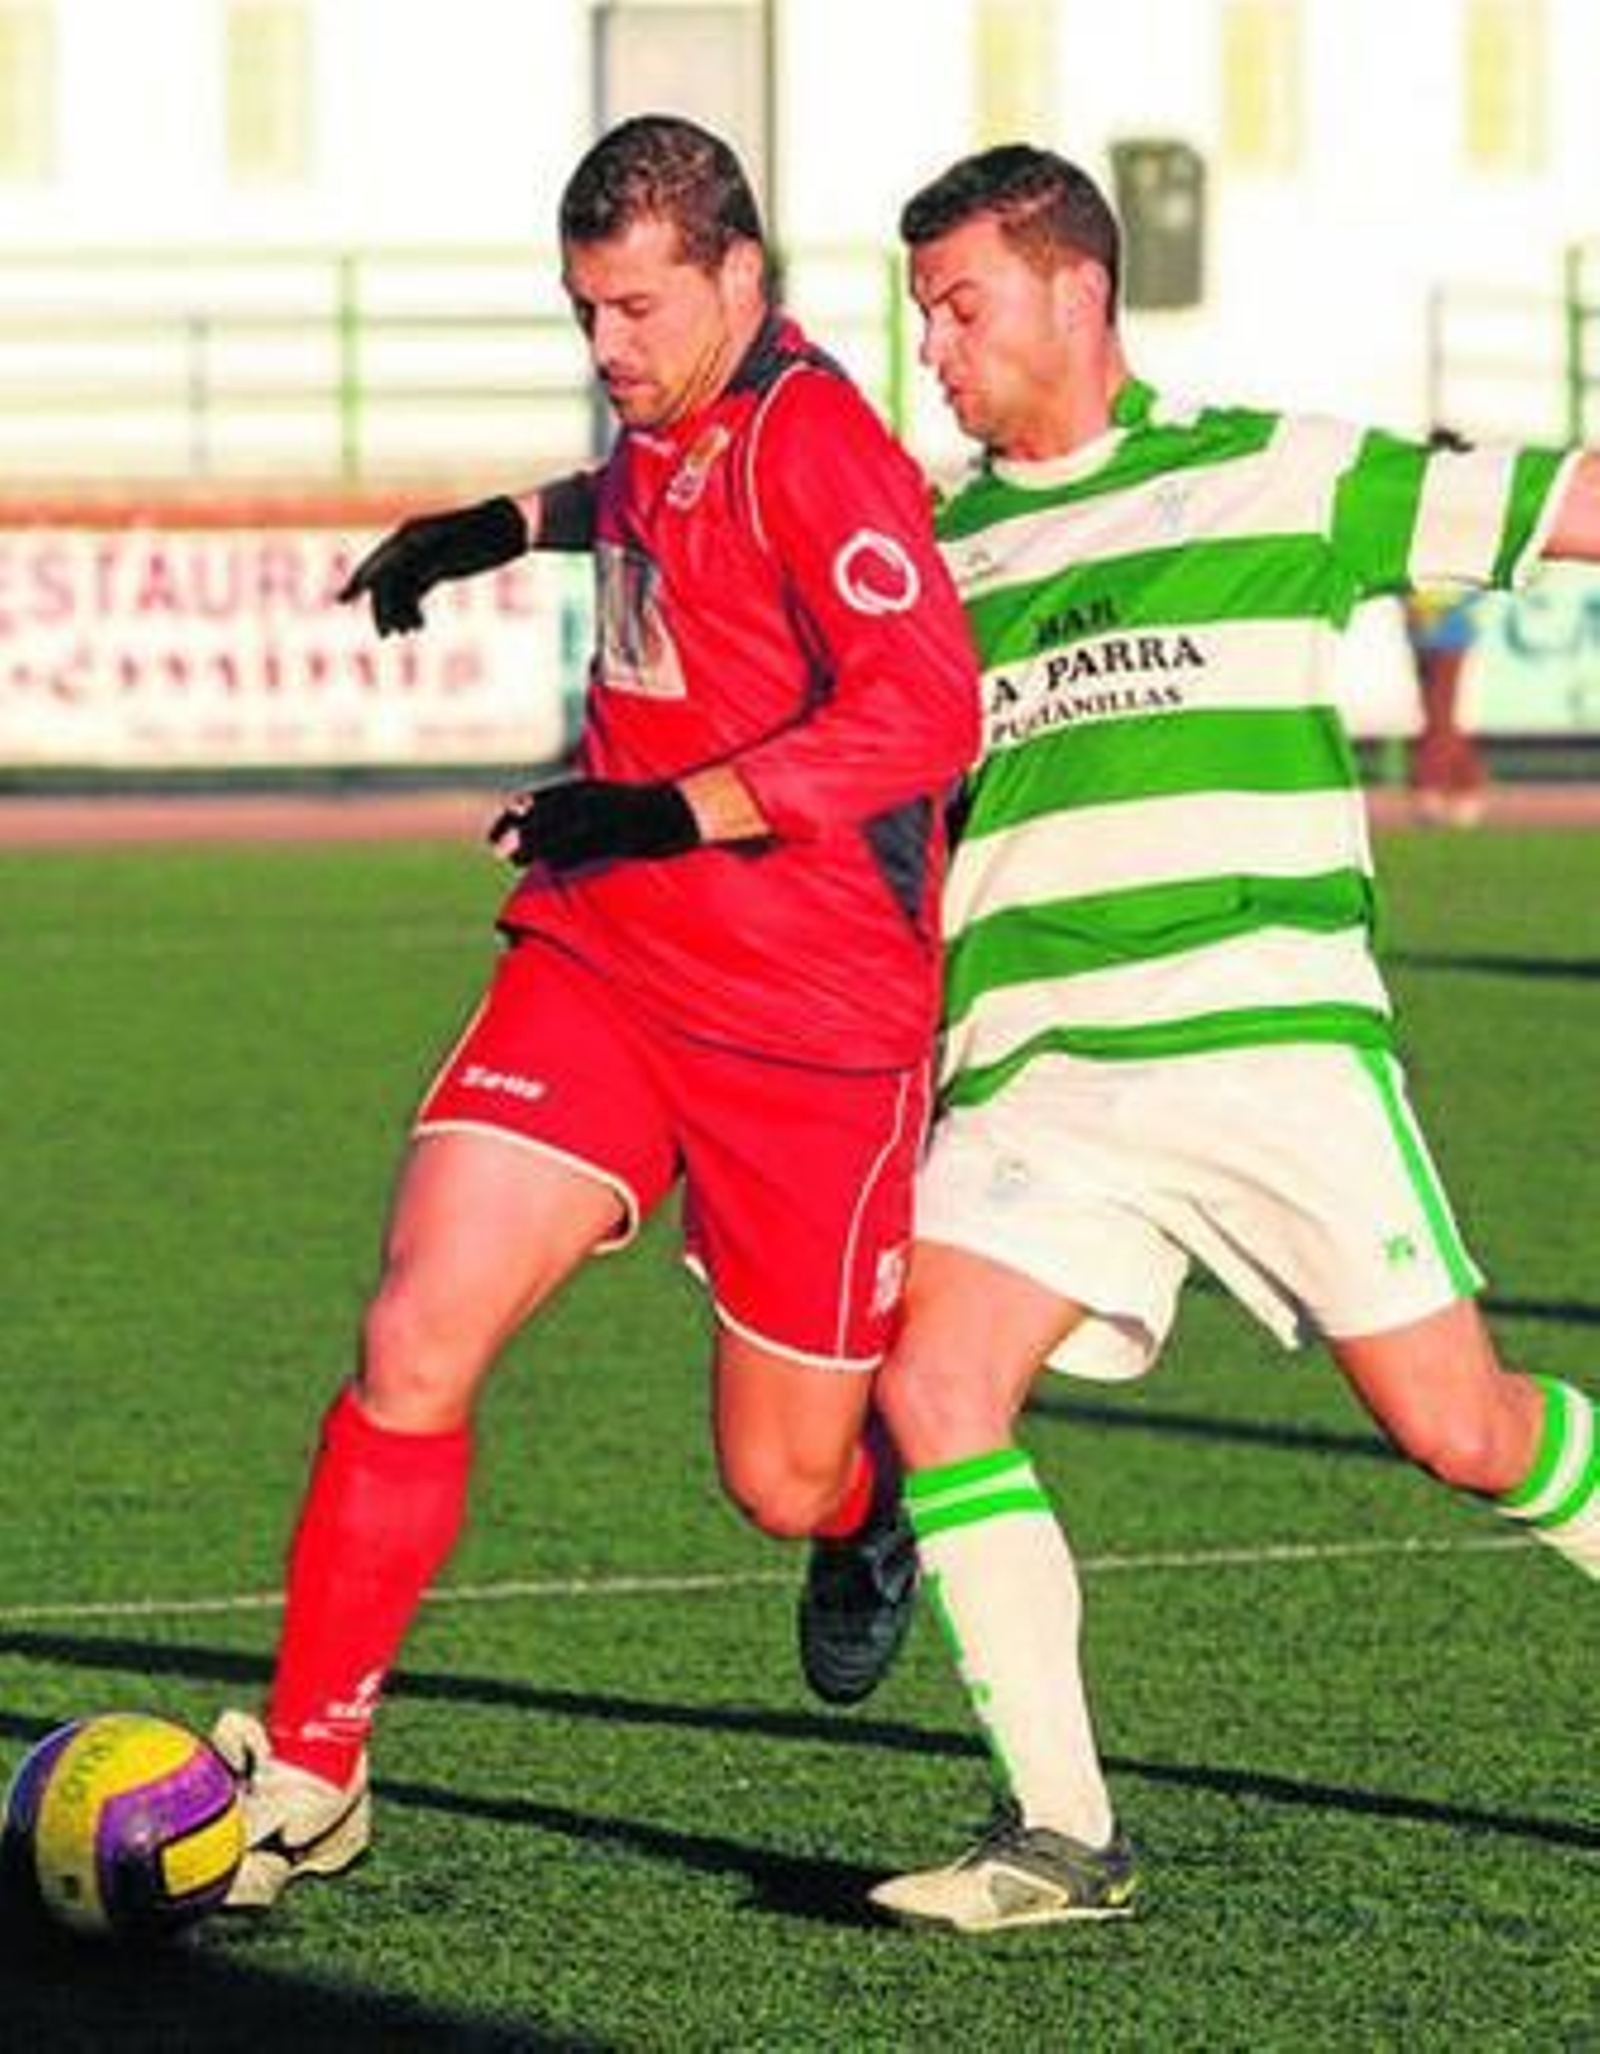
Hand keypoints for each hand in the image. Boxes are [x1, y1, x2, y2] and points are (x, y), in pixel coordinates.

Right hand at [338, 496, 527, 634]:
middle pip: (387, 577)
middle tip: (384, 634)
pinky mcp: (437, 567)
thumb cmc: (489, 529)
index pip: (382, 560)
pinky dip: (412, 608)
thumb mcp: (462, 545)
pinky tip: (417, 626)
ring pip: (400, 587)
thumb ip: (436, 558)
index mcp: (413, 532)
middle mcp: (412, 543)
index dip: (362, 580)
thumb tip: (419, 571)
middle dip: (382, 606)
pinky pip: (416, 590)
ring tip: (406, 633)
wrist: (512, 524)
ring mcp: (424, 555)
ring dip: (398, 611)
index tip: (345, 599)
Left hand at [489, 779, 701, 870]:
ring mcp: (609, 818)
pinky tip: (553, 865)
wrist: (685, 809)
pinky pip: (591, 845)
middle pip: (548, 814)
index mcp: (589, 790)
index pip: (546, 798)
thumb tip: (553, 842)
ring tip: (513, 858)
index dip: (521, 811)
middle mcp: (595, 801)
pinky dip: (570, 854)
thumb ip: (581, 813)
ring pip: (564, 830)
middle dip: (519, 830)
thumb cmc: (644, 811)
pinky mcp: (624, 835)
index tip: (501, 823)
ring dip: (537, 843)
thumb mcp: (608, 804)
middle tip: (494, 849)